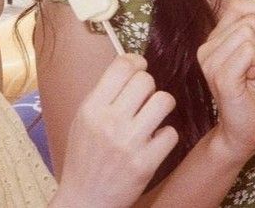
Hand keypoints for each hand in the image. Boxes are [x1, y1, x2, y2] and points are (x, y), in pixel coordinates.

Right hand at [53, 54, 176, 207]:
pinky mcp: (146, 164)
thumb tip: (131, 66)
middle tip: (145, 98)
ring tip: (155, 115)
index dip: (136, 61)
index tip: (140, 66)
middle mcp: (110, 121)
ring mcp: (130, 143)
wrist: (85, 199)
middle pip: (146, 80)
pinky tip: (155, 141)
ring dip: (162, 106)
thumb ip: (104, 93)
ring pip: (164, 101)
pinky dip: (166, 136)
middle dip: (149, 86)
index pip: (122, 66)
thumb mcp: (83, 118)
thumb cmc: (84, 155)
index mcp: (92, 107)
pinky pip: (171, 133)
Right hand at [197, 0, 254, 159]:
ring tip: (254, 73)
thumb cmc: (252, 94)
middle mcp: (207, 47)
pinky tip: (251, 79)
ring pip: (249, 34)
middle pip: (248, 21)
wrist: (244, 130)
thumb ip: (253, 31)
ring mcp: (211, 61)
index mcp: (213, 39)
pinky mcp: (221, 76)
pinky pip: (249, 51)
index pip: (236, 5)